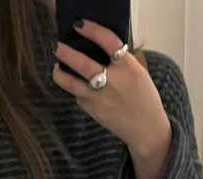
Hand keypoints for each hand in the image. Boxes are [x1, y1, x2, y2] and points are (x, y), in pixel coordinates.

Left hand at [53, 20, 171, 163]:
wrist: (146, 128)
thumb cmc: (144, 98)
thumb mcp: (139, 73)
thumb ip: (122, 61)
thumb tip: (100, 49)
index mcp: (128, 67)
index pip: (108, 41)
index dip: (92, 30)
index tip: (80, 25)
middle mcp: (113, 81)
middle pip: (83, 64)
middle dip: (66, 53)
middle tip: (57, 47)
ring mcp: (100, 98)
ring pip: (72, 84)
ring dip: (60, 74)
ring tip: (56, 68)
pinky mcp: (93, 111)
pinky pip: (79, 97)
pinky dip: (76, 91)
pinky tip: (77, 87)